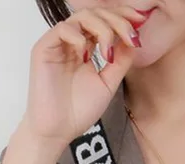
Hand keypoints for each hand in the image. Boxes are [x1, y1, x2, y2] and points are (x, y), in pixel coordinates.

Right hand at [22, 5, 150, 148]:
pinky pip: (62, 29)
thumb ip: (120, 61)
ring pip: (81, 17)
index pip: (105, 21)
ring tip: (108, 51)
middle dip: (117, 20)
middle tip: (131, 35)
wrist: (59, 130)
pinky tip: (86, 57)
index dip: (123, 16)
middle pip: (96, 14)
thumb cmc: (79, 110)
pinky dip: (78, 38)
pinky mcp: (44, 49)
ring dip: (102, 28)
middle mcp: (73, 41)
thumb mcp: (109, 83)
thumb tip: (133, 39)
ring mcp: (58, 44)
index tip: (141, 21)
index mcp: (87, 47)